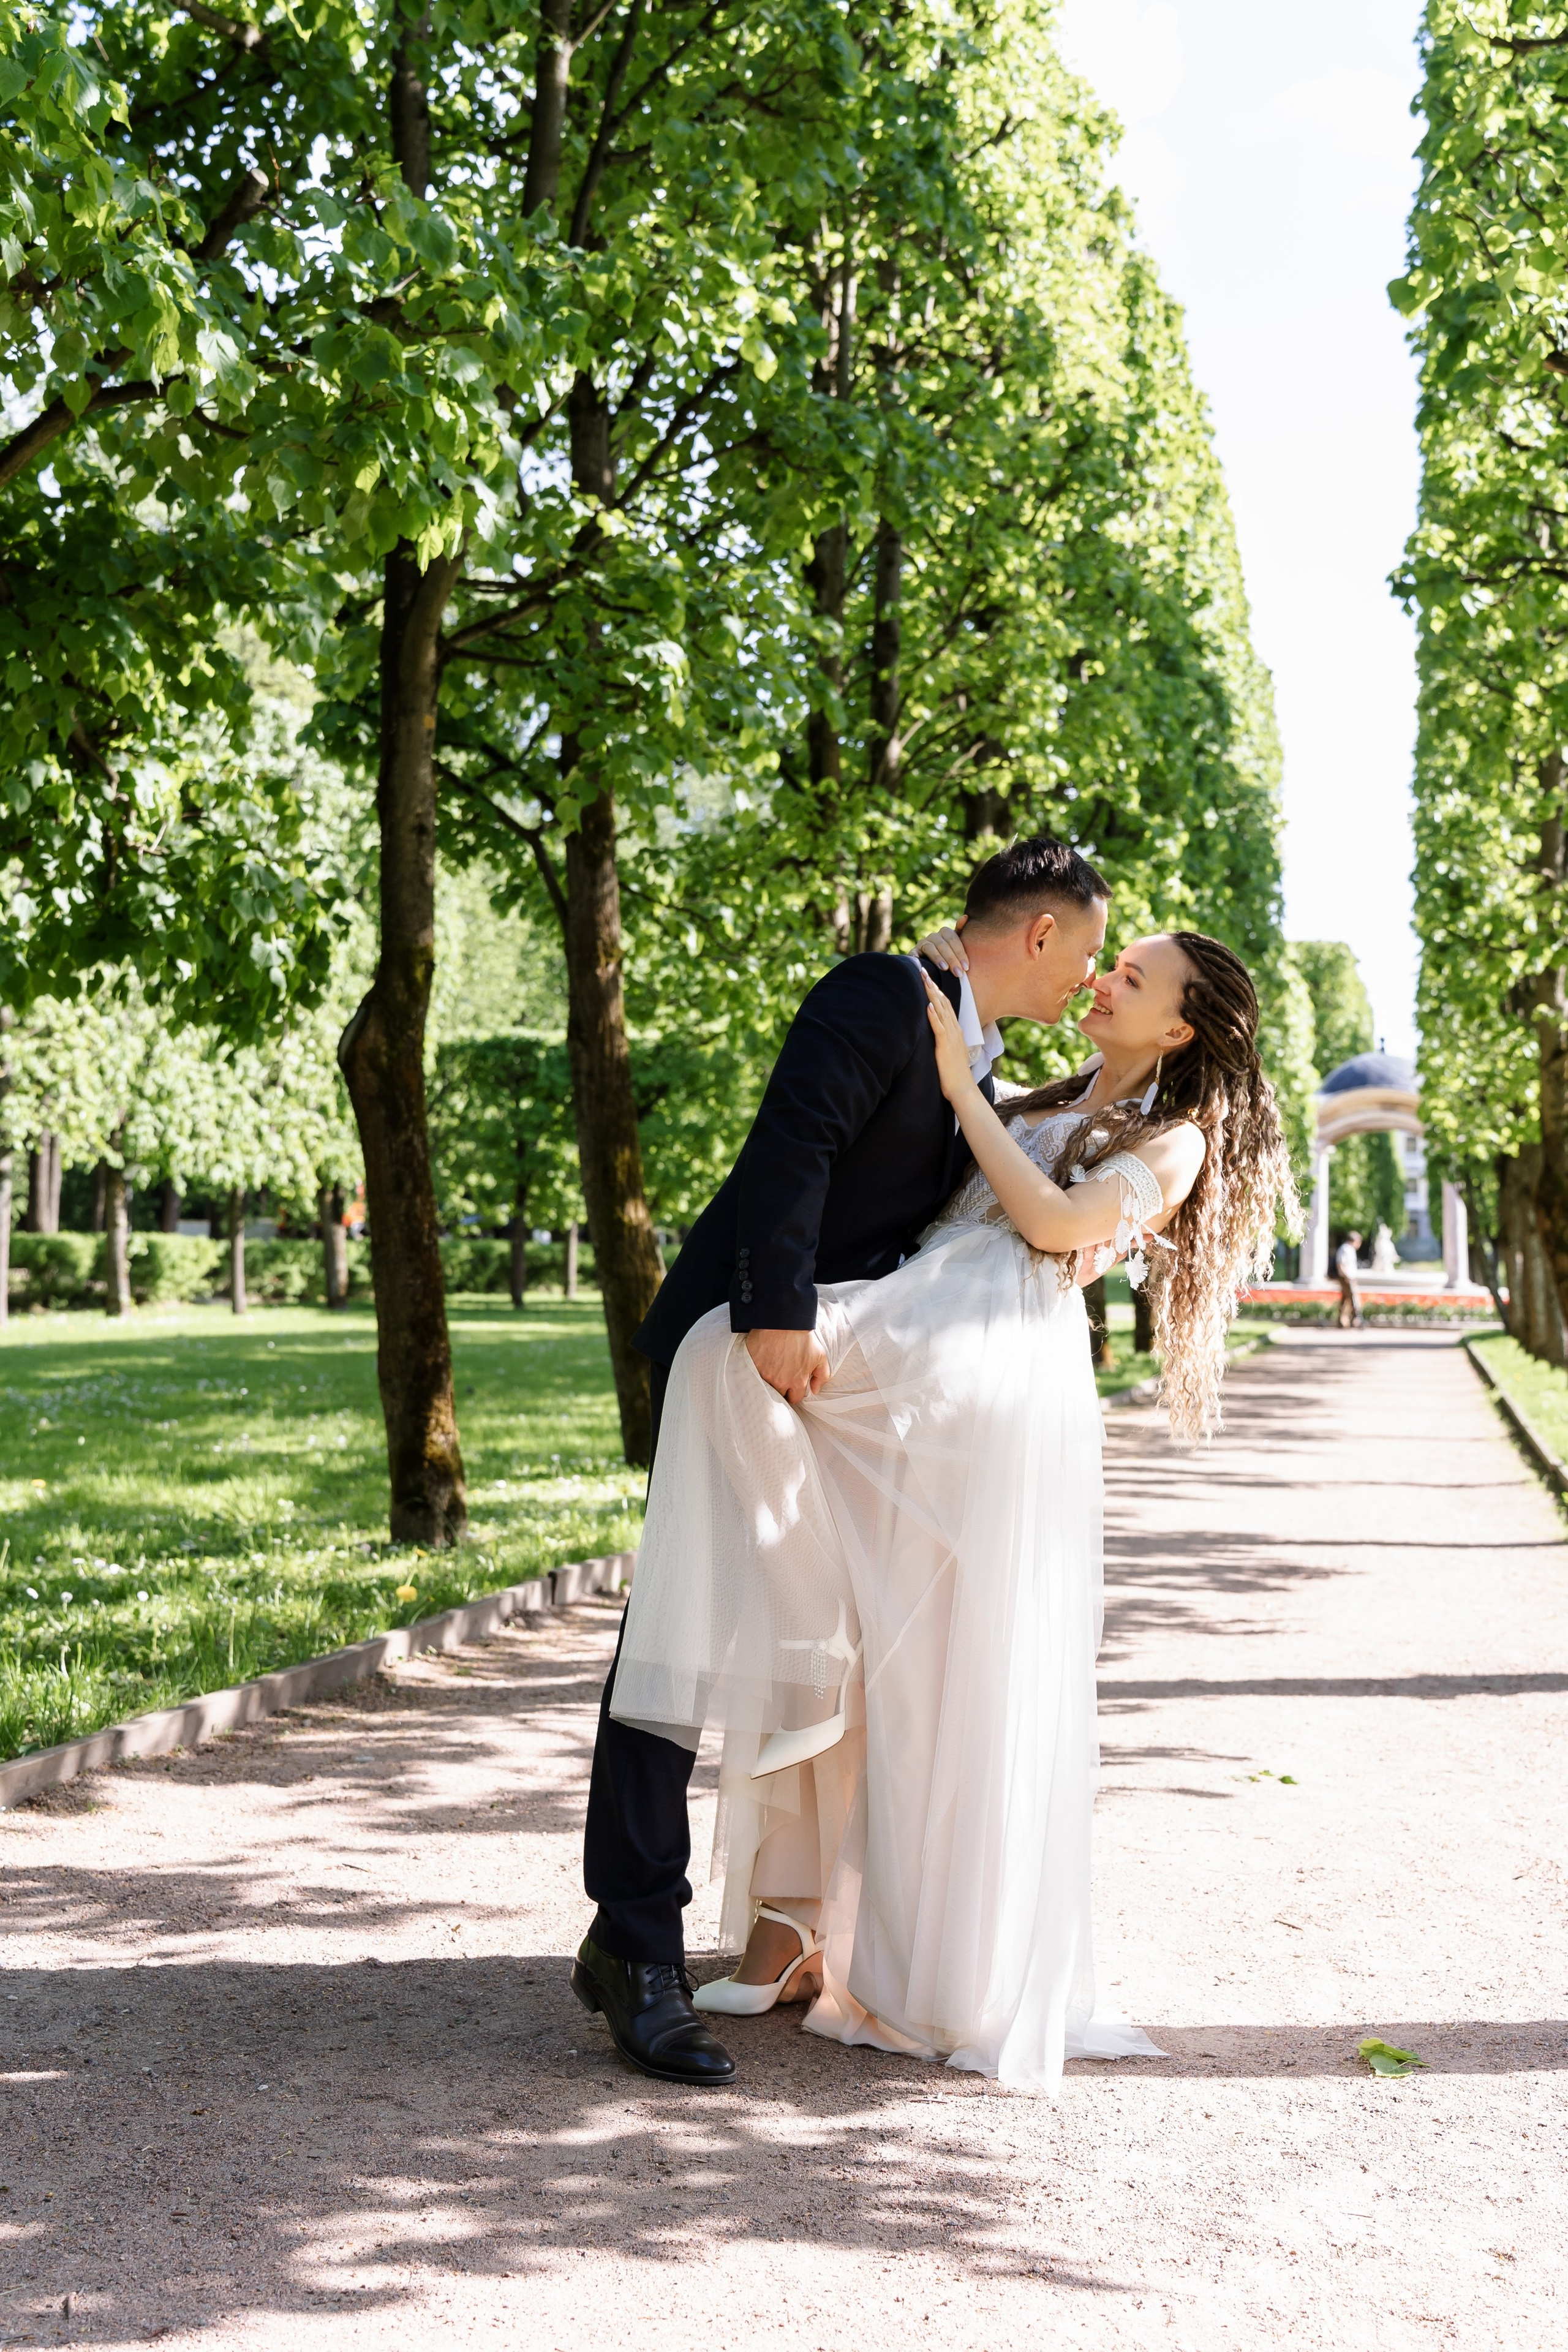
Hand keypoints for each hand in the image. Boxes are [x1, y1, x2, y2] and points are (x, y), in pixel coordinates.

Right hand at [745, 1326, 829, 1406]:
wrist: (784, 1321)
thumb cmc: (803, 1337)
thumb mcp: (820, 1356)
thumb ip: (822, 1376)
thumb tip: (815, 1390)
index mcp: (797, 1382)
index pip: (795, 1399)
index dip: (794, 1393)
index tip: (792, 1385)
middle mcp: (780, 1382)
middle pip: (779, 1396)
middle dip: (781, 1390)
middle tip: (781, 1378)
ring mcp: (765, 1374)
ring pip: (766, 1387)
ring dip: (768, 1382)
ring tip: (771, 1370)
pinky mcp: (753, 1365)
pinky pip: (753, 1375)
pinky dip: (757, 1372)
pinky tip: (761, 1364)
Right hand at [916, 915, 967, 972]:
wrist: (931, 961)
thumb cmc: (949, 953)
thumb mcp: (956, 943)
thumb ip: (960, 930)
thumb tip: (965, 917)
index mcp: (945, 932)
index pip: (953, 940)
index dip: (960, 953)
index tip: (966, 967)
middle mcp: (933, 936)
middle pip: (943, 945)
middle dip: (952, 959)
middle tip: (959, 973)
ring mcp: (922, 943)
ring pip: (930, 948)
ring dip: (938, 958)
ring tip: (945, 969)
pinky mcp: (913, 952)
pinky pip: (914, 954)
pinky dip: (917, 958)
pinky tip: (922, 967)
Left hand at [923, 971, 981, 1106]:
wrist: (963, 1090)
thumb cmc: (955, 1075)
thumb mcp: (950, 1053)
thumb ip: (945, 1041)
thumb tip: (939, 1035)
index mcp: (956, 1031)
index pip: (946, 1005)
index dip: (937, 991)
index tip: (928, 978)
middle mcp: (955, 1030)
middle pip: (943, 1002)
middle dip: (932, 986)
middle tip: (922, 970)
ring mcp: (951, 1037)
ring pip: (941, 1011)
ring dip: (932, 995)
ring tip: (924, 980)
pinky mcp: (945, 1046)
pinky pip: (939, 1028)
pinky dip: (934, 1016)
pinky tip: (928, 1005)